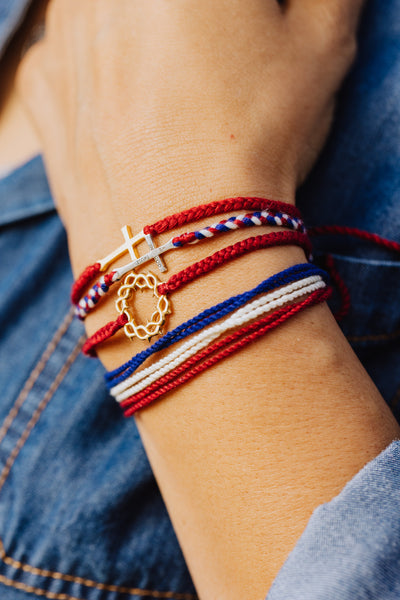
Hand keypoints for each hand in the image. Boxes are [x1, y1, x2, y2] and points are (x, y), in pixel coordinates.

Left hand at [17, 0, 362, 274]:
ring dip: (148, 34)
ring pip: (116, 14)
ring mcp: (62, 30)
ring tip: (182, 92)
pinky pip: (74, 55)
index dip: (253, 14)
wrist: (185, 239)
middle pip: (164, 0)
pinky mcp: (41, 83)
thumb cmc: (257, 137)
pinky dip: (103, 72)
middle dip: (203, 21)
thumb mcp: (322, 43)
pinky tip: (136, 112)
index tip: (260, 34)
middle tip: (226, 64)